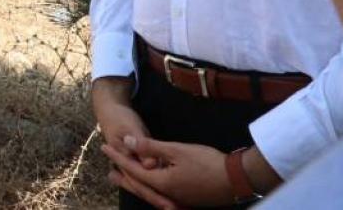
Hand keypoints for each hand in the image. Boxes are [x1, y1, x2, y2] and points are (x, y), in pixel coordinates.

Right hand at [91, 78, 168, 205]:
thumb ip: (142, 144)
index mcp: (126, 160)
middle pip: (144, 187)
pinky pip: (150, 177)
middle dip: (159, 199)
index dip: (155, 194)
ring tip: (175, 206)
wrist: (110, 110)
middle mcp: (128, 167)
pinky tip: (168, 192)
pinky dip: (159, 185)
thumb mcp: (130, 127)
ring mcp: (133, 165)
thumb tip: (150, 164)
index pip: (141, 181)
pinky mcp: (140, 161)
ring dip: (159, 195)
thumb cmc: (120, 118)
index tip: (170, 205)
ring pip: (147, 185)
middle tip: (174, 209)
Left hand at [103, 137, 238, 208]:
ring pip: (151, 192)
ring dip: (136, 184)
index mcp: (162, 183)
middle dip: (124, 177)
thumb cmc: (207, 163)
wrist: (238, 179)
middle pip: (139, 186)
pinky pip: (163, 195)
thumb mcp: (176, 150)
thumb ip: (150, 147)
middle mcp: (168, 195)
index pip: (133, 169)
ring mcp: (179, 199)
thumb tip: (127, 142)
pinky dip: (152, 189)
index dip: (118, 157)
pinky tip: (153, 184)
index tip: (105, 147)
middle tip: (109, 172)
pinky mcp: (189, 199)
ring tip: (124, 177)